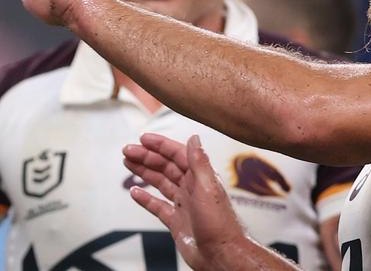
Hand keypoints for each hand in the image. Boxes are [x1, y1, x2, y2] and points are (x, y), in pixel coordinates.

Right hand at [123, 134, 246, 270]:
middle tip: (128, 150)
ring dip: (144, 172)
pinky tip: (135, 192)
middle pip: (166, 166)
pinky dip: (145, 198)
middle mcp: (192, 187)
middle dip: (147, 157)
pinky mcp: (176, 221)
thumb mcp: (208, 187)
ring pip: (161, 182)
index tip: (144, 139)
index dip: (161, 145)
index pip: (178, 154)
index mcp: (200, 177)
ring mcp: (184, 204)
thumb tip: (194, 137)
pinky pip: (158, 206)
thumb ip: (199, 162)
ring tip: (128, 163)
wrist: (220, 254)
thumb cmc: (220, 224)